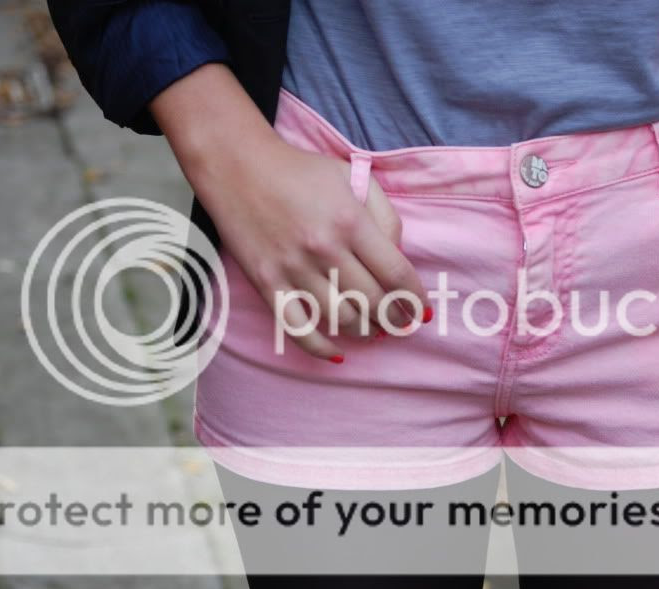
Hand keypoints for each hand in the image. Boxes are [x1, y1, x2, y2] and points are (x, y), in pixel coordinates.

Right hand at [151, 64, 428, 361]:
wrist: (237, 166)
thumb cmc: (300, 171)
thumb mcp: (352, 177)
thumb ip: (383, 215)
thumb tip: (398, 256)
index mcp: (350, 220)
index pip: (395, 273)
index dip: (414, 299)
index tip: (421, 311)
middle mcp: (324, 248)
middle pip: (372, 302)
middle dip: (393, 319)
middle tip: (400, 324)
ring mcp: (293, 268)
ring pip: (340, 319)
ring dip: (364, 331)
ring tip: (373, 330)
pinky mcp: (267, 283)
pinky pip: (297, 329)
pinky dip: (320, 348)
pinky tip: (336, 352)